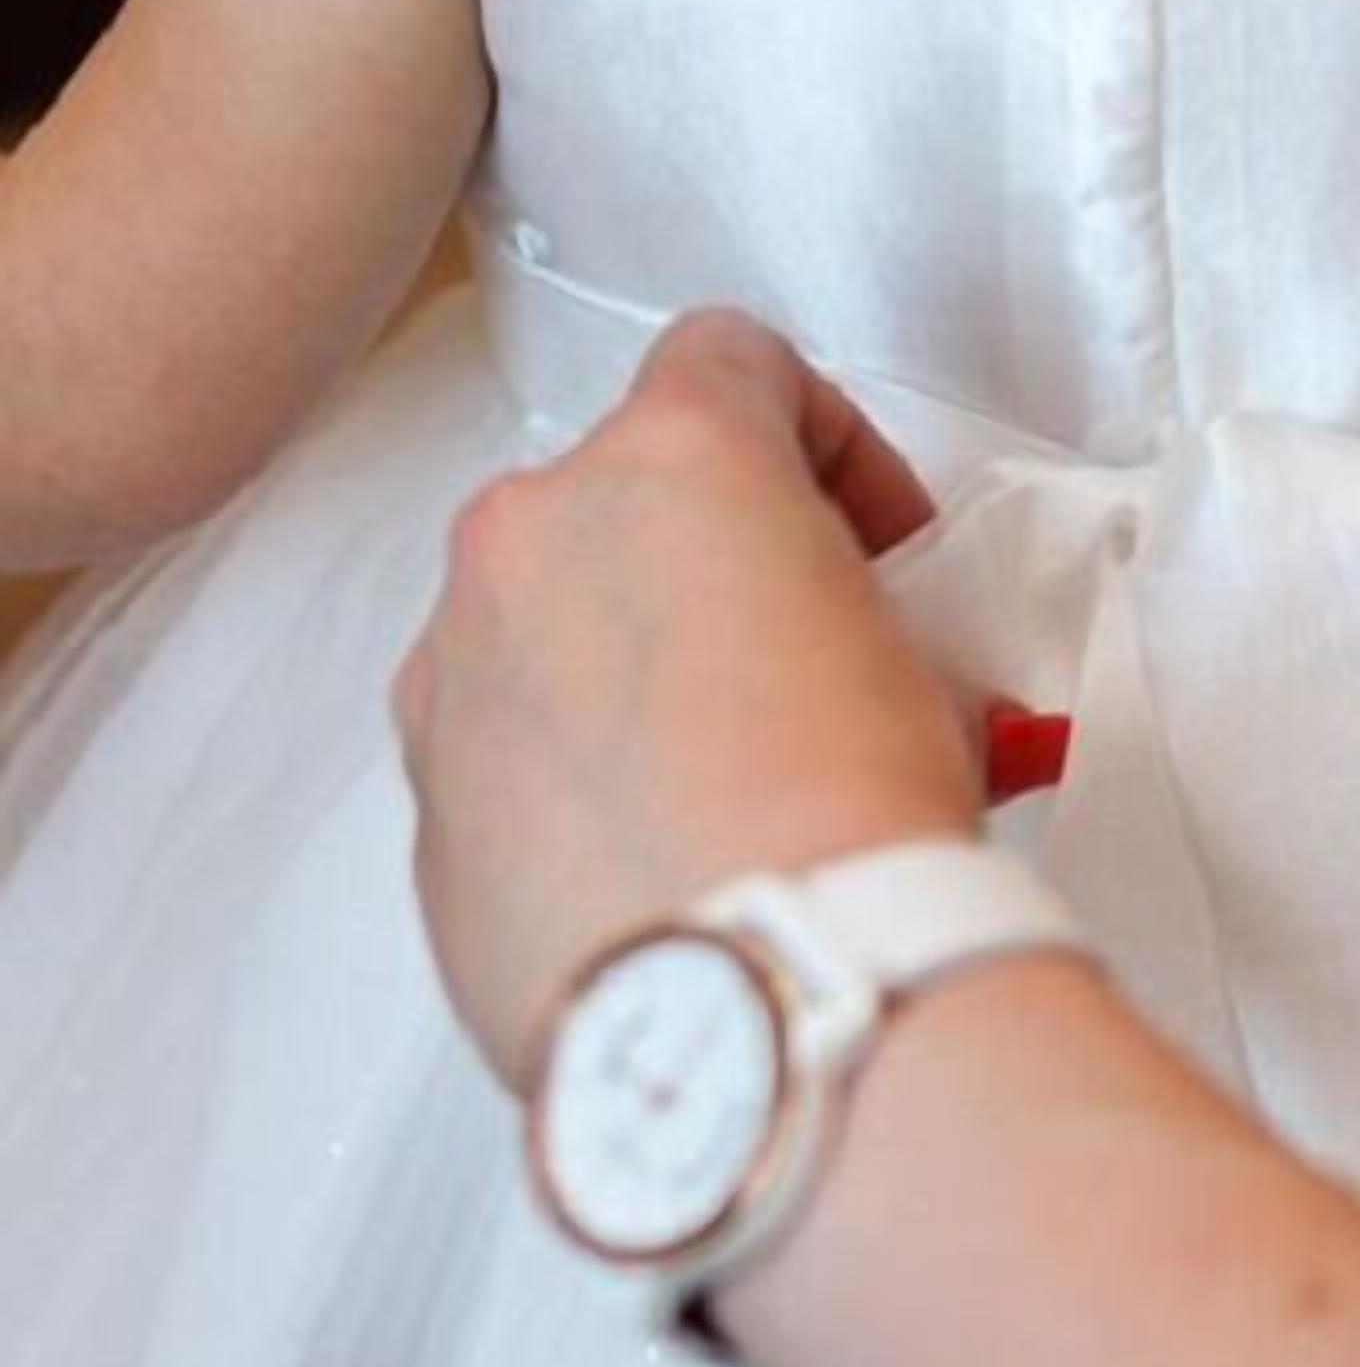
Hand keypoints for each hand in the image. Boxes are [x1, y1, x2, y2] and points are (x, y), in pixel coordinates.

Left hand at [396, 311, 1040, 1095]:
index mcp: (670, 467)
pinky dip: (575, 769)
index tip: (871, 531)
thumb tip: (852, 670)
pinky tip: (672, 847)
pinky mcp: (426, 806)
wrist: (765, 1007)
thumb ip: (858, 616)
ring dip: (636, 658)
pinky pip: (505, 742)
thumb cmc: (846, 827)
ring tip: (738, 764)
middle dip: (724, 556)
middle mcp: (533, 542)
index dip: (828, 439)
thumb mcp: (927, 673)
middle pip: (627, 491)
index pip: (737, 359)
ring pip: (547, 615)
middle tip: (815, 646)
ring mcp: (457, 673)